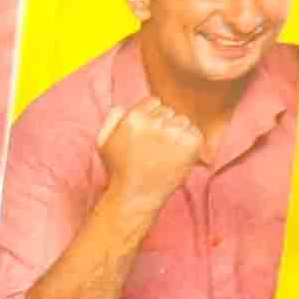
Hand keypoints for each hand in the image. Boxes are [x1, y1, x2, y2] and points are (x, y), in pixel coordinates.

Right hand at [93, 91, 210, 215]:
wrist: (135, 196)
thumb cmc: (119, 170)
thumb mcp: (103, 142)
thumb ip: (112, 118)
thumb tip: (125, 105)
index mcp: (134, 118)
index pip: (154, 102)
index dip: (151, 118)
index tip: (146, 135)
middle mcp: (155, 123)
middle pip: (169, 111)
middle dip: (164, 125)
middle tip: (154, 147)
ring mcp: (175, 133)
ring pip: (183, 121)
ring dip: (177, 134)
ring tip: (164, 153)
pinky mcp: (191, 144)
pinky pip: (195, 133)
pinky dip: (189, 144)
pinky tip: (176, 157)